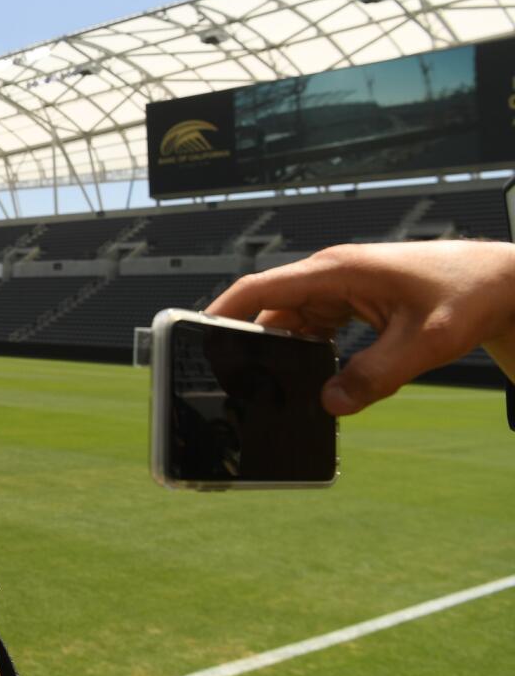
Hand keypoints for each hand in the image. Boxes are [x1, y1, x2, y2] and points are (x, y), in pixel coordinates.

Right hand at [206, 241, 514, 414]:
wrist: (501, 281)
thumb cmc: (466, 296)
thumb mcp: (425, 344)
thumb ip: (375, 376)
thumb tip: (329, 405)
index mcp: (337, 270)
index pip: (261, 288)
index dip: (222, 311)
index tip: (192, 334)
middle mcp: (330, 275)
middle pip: (269, 310)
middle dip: (249, 343)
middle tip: (234, 380)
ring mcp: (339, 288)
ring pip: (291, 322)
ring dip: (283, 351)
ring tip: (273, 385)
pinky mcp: (351, 303)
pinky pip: (314, 328)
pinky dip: (307, 352)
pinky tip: (312, 378)